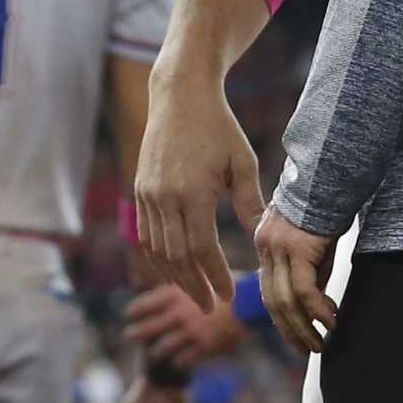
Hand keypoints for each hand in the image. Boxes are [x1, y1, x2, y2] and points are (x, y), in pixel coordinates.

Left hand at [125, 284, 248, 367]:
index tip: (128, 313)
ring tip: (153, 353)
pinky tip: (176, 362)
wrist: (248, 301)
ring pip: (163, 347)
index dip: (134, 310)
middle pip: (148, 327)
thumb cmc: (223, 285)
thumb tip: (160, 284)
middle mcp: (178, 314)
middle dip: (136, 332)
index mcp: (175, 294)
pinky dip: (177, 362)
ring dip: (155, 351)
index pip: (144, 304)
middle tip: (128, 335)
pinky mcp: (203, 347)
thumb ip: (179, 284)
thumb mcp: (198, 277)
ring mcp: (190, 332)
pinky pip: (183, 360)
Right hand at [134, 67, 264, 312]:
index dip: (214, 277)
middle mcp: (165, 195)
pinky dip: (157, 256)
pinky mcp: (140, 188)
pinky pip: (145, 232)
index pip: (201, 249)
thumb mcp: (243, 161)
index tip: (228, 296)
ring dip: (175, 276)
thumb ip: (251, 203)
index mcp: (193, 191)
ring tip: (194, 293)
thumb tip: (262, 240)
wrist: (180, 94)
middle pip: (177, 256)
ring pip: (157, 248)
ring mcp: (148, 192)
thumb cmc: (219, 126)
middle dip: (194, 286)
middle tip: (211, 308)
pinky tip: (171, 269)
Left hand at [254, 206, 336, 354]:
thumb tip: (316, 304)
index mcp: (265, 242)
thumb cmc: (326, 202)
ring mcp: (280, 247)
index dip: (281, 316)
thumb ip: (309, 267)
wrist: (330, 173)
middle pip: (272, 300)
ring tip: (320, 344)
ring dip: (304, 327)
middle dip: (289, 330)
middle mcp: (267, 245)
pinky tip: (331, 322)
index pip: (267, 288)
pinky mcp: (299, 247)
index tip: (295, 336)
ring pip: (286, 300)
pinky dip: (317, 311)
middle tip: (307, 350)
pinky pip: (304, 290)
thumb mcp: (311, 239)